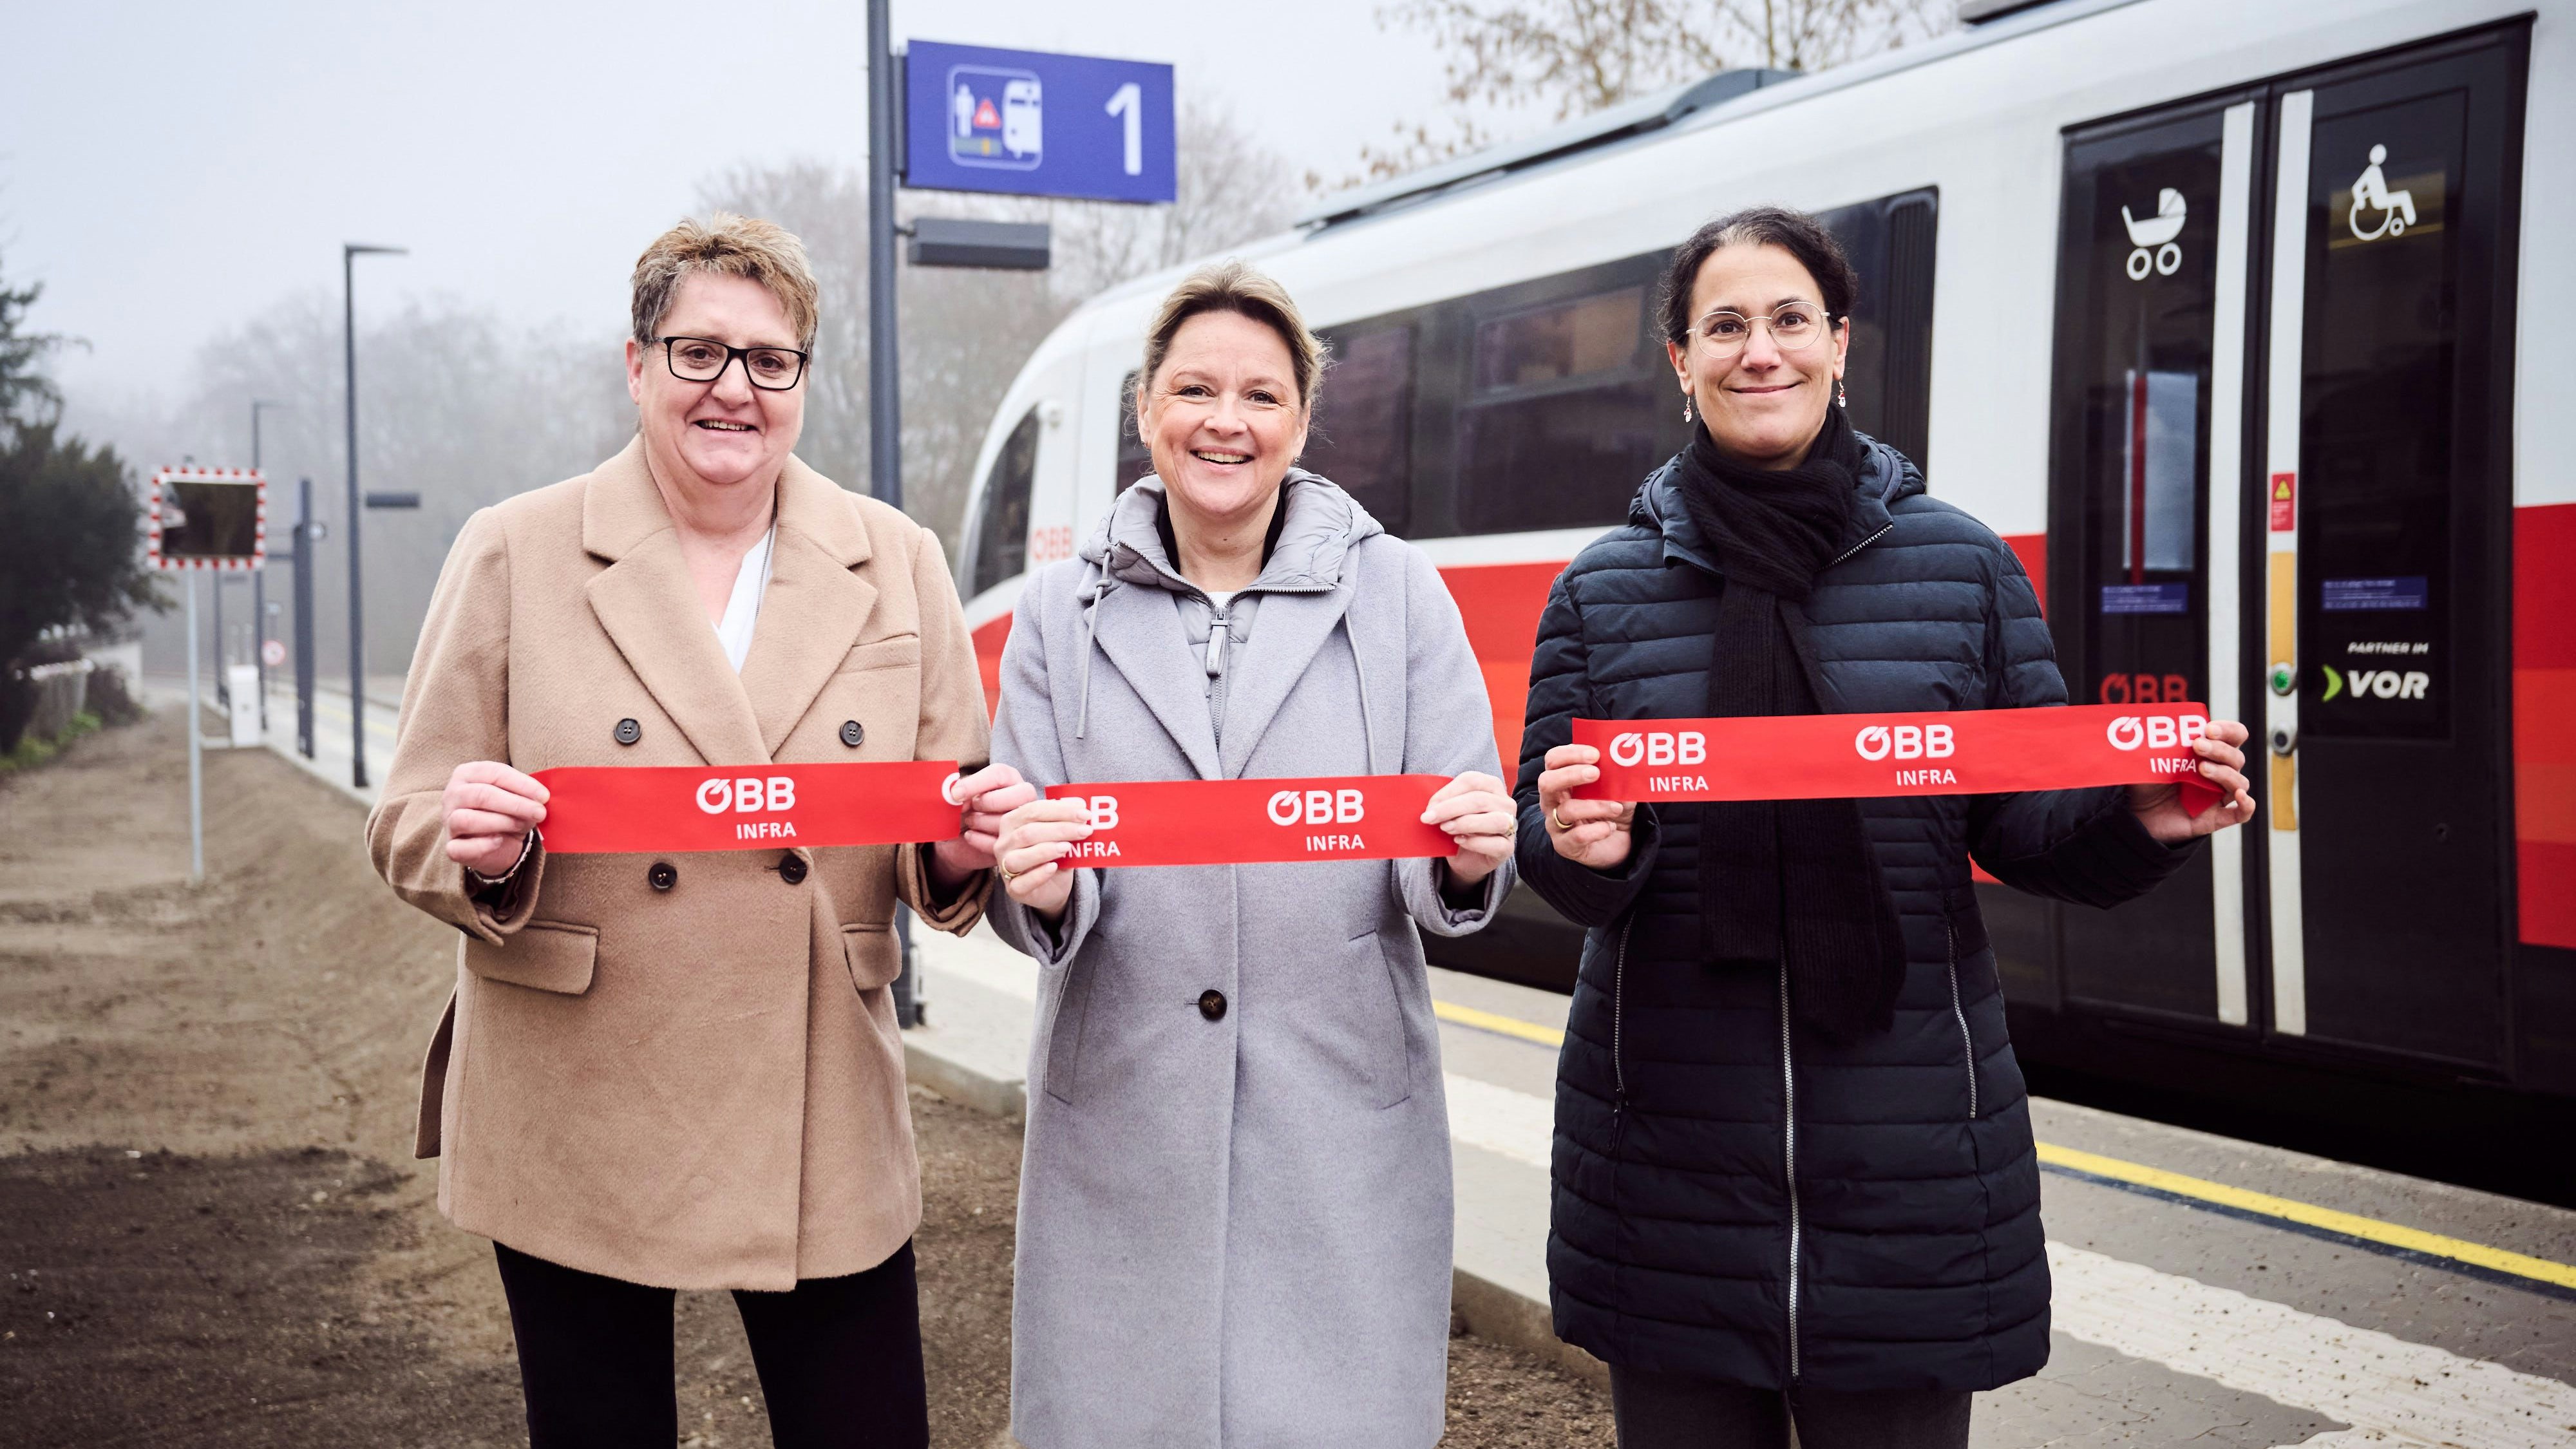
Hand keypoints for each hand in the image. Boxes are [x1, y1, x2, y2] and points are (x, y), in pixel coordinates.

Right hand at [442, 761, 547, 878]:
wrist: (498, 845)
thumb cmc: (507, 813)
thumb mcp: (518, 799)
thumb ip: (526, 795)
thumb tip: (540, 798)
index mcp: (467, 774)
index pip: (493, 773)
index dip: (521, 784)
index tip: (544, 796)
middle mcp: (452, 795)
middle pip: (481, 794)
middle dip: (516, 804)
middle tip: (540, 812)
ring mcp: (448, 821)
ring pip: (467, 819)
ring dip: (501, 822)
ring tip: (522, 825)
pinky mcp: (451, 847)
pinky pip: (460, 848)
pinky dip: (483, 845)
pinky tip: (499, 840)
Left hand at [930, 764, 1038, 886]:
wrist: (958, 836)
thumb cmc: (962, 808)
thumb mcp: (959, 795)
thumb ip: (957, 789)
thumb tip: (953, 794)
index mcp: (1008, 779)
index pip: (1000, 774)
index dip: (976, 783)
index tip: (956, 794)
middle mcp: (1022, 798)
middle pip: (1021, 794)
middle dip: (990, 801)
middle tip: (971, 807)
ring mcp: (1022, 821)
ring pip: (1012, 819)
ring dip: (982, 821)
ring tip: (970, 821)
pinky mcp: (1014, 844)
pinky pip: (1003, 841)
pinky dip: (980, 840)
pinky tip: (969, 835)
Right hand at [992, 796, 1093, 920]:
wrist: (1053, 885)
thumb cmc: (1054, 854)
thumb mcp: (1060, 835)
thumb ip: (1066, 822)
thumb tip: (1081, 806)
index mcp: (1013, 821)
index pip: (1033, 810)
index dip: (1059, 810)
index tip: (1084, 812)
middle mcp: (1004, 842)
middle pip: (1028, 832)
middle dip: (1060, 829)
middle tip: (1085, 830)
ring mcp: (1005, 866)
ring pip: (1020, 856)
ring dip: (1046, 850)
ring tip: (1069, 847)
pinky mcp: (1014, 888)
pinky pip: (1022, 882)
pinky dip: (1039, 874)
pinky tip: (1054, 867)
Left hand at [1422, 770, 1514, 887]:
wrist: (1467, 857)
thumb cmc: (1459, 828)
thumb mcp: (1450, 811)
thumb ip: (1444, 804)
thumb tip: (1430, 808)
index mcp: (1491, 786)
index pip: (1471, 781)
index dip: (1448, 792)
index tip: (1429, 806)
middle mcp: (1505, 803)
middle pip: (1480, 799)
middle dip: (1450, 808)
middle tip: (1429, 818)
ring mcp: (1510, 826)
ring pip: (1494, 820)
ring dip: (1465, 823)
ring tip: (1445, 828)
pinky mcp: (1507, 848)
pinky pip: (1495, 844)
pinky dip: (1474, 842)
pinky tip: (1459, 841)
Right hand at [1537, 743, 1636, 869]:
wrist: (1616, 845)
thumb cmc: (1611, 812)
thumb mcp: (1618, 791)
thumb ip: (1618, 778)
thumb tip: (1627, 767)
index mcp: (1561, 782)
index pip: (1553, 760)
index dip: (1570, 754)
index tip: (1595, 754)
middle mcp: (1552, 801)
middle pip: (1546, 782)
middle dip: (1571, 774)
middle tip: (1595, 773)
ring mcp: (1555, 824)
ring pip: (1567, 810)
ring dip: (1595, 806)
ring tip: (1616, 807)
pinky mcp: (1565, 845)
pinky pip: (1578, 836)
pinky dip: (1598, 830)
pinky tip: (1610, 827)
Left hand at [2128, 719, 2256, 842]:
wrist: (2136, 814)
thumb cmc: (2147, 782)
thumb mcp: (2150, 760)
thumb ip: (2159, 744)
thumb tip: (2153, 725)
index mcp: (2209, 753)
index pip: (2233, 736)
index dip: (2227, 730)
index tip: (2209, 729)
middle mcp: (2219, 772)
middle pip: (2236, 757)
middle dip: (2220, 749)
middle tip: (2197, 745)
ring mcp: (2218, 796)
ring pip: (2240, 782)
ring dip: (2226, 773)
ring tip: (2202, 769)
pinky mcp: (2215, 818)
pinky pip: (2241, 813)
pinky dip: (2247, 804)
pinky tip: (2240, 796)